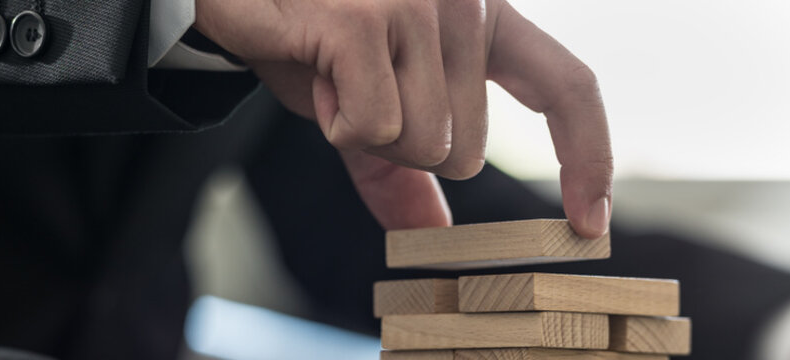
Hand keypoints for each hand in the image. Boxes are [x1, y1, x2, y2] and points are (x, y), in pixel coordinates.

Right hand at [195, 0, 612, 237]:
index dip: (587, 157)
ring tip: (331, 72)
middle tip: (354, 91)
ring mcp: (420, 5)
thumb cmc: (309, 39)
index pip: (567, 86)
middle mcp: (468, 1)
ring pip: (423, 144)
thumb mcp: (367, 105)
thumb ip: (402, 166)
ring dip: (361, 132)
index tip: (592, 222)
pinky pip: (373, 129)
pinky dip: (334, 120)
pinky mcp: (366, 21)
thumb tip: (431, 232)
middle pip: (466, 150)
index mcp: (485, 18)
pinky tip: (313, 70)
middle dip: (397, 147)